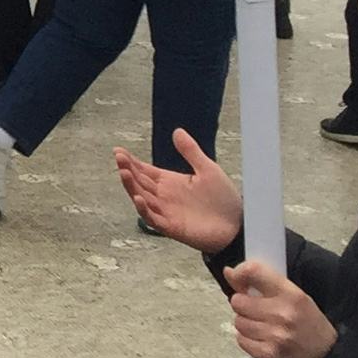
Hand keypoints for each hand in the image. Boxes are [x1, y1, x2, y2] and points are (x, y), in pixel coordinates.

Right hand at [113, 129, 242, 252]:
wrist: (238, 225)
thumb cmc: (224, 199)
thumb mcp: (208, 169)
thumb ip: (191, 152)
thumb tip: (177, 131)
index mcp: (170, 182)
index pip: (145, 170)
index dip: (131, 161)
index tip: (118, 151)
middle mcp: (164, 196)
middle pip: (139, 182)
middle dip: (127, 169)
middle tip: (119, 157)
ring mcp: (166, 212)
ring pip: (141, 198)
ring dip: (131, 186)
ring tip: (124, 172)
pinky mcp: (171, 227)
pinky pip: (152, 218)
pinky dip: (144, 209)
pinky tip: (138, 197)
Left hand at [224, 259, 336, 357]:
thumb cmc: (309, 326)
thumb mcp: (295, 297)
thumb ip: (263, 282)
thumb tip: (229, 272)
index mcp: (292, 295)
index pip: (253, 272)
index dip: (240, 273)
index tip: (238, 278)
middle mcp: (283, 314)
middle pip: (238, 301)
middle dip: (243, 305)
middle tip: (256, 310)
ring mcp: (276, 336)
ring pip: (239, 322)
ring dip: (246, 324)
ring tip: (263, 327)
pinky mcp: (269, 355)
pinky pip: (241, 340)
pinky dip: (247, 341)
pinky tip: (262, 340)